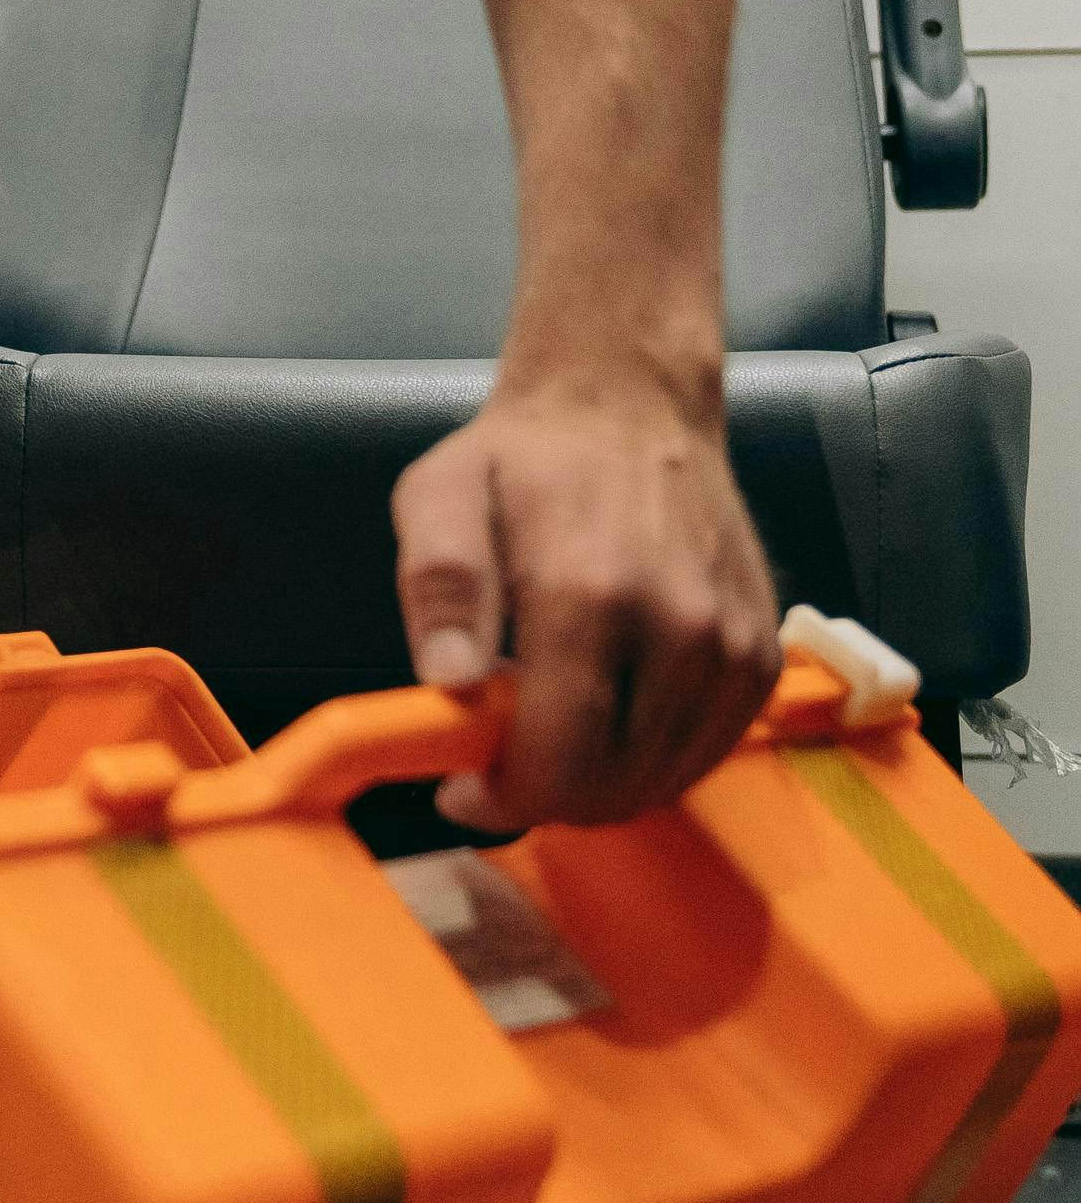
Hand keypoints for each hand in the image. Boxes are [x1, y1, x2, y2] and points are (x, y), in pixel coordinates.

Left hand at [392, 370, 778, 828]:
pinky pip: (706, 753)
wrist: (631, 403)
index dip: (503, 799)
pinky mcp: (760, 655)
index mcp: (589, 594)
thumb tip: (449, 681)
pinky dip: (653, 759)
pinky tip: (610, 714)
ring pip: (661, 781)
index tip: (463, 787)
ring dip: (598, 781)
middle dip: (544, 796)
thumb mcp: (442, 497)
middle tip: (501, 757)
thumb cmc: (525, 459)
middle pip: (612, 787)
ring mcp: (731, 646)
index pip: (558, 763)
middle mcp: (679, 628)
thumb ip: (440, 589)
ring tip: (553, 724)